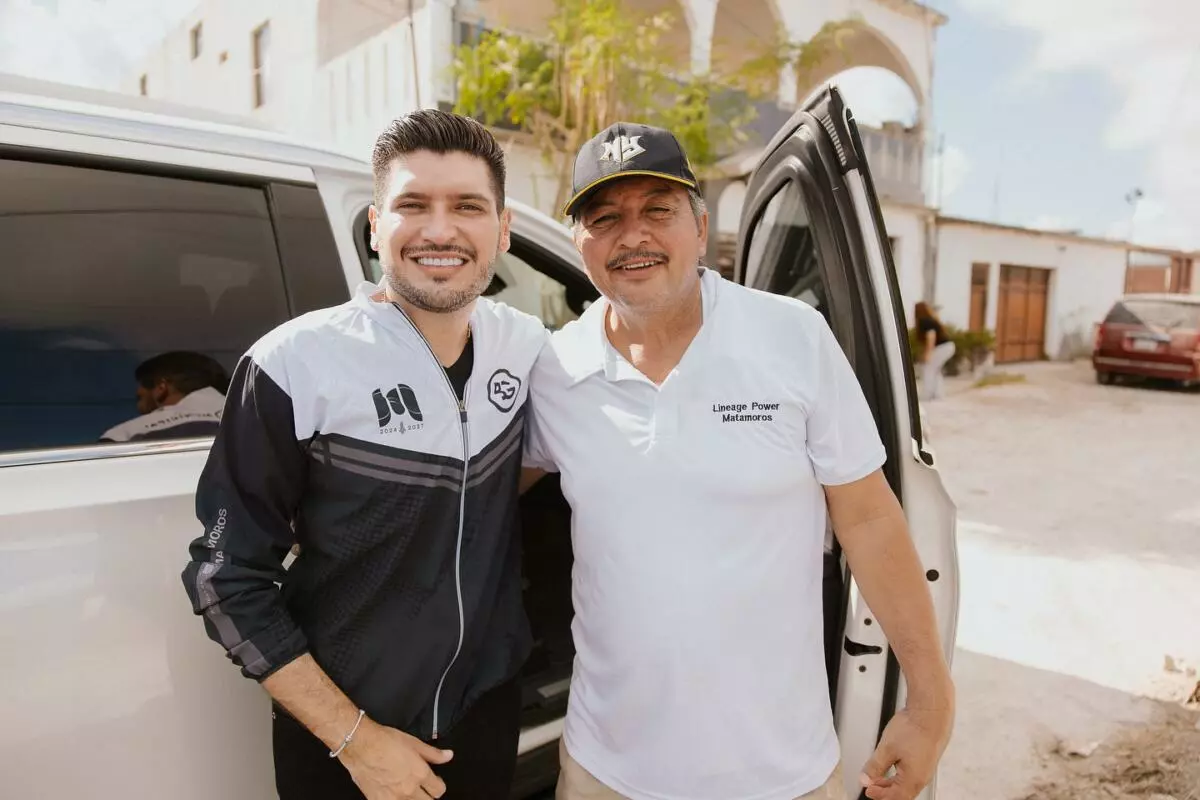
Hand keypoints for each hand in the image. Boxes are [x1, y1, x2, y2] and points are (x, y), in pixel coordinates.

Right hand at [339, 718, 453, 798]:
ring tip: (407, 791)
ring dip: (413, 799)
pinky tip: (393, 794)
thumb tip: (448, 755)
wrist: (360, 745)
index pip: (439, 790)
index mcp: (420, 774)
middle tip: (423, 788)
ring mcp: (393, 798)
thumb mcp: (414, 743)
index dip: (438, 785)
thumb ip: (433, 754)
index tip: (435, 782)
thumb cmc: (384, 741)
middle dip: (428, 795)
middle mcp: (409, 790)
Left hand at [859, 703, 952, 799]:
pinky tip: (892, 765)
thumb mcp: (887, 749)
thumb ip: (874, 766)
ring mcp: (926, 769)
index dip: (879, 795)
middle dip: (884, 791)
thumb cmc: (914, 729)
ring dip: (891, 783)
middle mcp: (922, 777)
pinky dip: (899, 775)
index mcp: (913, 779)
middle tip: (871, 786)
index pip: (894, 797)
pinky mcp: (926, 760)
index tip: (868, 790)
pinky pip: (912, 774)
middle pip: (902, 793)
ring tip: (878, 777)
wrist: (931, 713)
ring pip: (906, 784)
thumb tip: (865, 779)